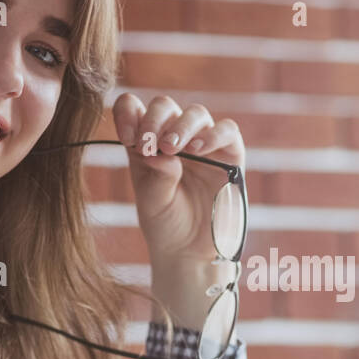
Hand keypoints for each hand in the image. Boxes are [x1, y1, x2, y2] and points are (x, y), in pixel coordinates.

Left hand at [110, 92, 244, 267]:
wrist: (191, 252)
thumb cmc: (166, 225)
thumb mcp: (152, 201)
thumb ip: (155, 176)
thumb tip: (162, 152)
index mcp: (145, 144)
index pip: (133, 109)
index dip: (128, 113)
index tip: (128, 137)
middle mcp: (173, 138)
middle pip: (165, 106)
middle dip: (155, 120)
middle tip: (150, 145)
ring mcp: (203, 144)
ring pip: (196, 114)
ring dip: (181, 126)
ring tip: (173, 148)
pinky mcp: (230, 155)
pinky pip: (227, 131)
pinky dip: (214, 134)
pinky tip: (199, 149)